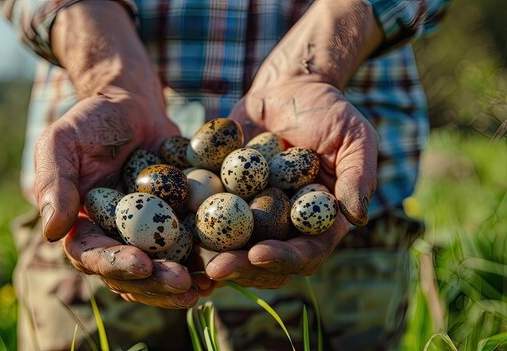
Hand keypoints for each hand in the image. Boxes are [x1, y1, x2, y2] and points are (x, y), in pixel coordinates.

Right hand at [32, 2, 200, 307]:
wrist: (133, 105)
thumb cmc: (91, 119)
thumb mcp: (62, 141)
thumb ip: (54, 182)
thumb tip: (53, 231)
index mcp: (83, 226)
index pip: (92, 256)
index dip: (114, 264)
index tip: (140, 263)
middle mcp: (114, 238)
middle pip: (130, 274)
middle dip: (155, 282)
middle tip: (181, 282)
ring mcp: (147, 235)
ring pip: (161, 270)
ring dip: (181, 282)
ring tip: (206, 286)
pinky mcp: (175, 223)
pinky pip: (189, 247)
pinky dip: (204, 259)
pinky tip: (225, 265)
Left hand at [206, 77, 377, 286]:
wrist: (287, 88)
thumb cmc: (328, 111)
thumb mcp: (355, 138)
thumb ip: (358, 177)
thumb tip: (357, 218)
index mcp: (318, 222)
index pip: (305, 252)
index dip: (284, 259)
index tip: (259, 253)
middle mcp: (285, 226)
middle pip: (264, 261)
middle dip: (241, 268)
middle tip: (216, 267)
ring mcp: (252, 215)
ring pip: (232, 248)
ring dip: (212, 257)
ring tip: (191, 258)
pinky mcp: (225, 198)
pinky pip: (206, 218)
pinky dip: (190, 228)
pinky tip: (172, 230)